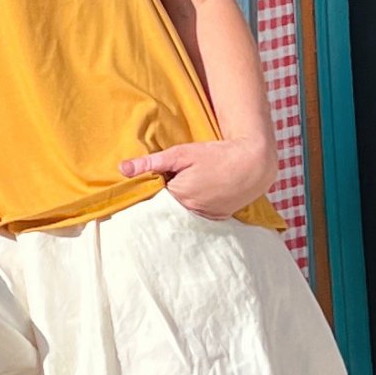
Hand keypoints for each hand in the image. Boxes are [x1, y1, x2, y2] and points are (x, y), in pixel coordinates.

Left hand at [119, 137, 277, 219]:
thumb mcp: (182, 154)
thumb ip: (151, 162)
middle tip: (166, 186)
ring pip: (181, 216)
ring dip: (177, 208)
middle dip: (161, 201)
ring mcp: (205, 219)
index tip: (145, 186)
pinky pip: (197, 220)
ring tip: (186, 190)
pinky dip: (193, 212)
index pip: (151, 201)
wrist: (253, 164)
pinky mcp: (217, 220)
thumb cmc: (216, 156)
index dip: (147, 192)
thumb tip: (122, 169)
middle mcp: (190, 213)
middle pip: (165, 210)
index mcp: (178, 197)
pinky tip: (197, 199)